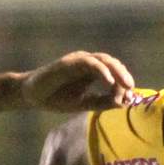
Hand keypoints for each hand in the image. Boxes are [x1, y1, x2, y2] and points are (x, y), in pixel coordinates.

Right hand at [21, 51, 137, 112]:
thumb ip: (101, 102)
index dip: (123, 83)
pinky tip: (108, 82)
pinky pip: (89, 63)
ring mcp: (77, 61)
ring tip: (125, 85)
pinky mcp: (68, 62)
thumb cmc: (56, 98)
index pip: (113, 72)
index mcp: (91, 72)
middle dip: (123, 75)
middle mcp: (86, 63)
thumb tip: (123, 103)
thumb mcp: (83, 104)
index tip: (129, 98)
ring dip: (116, 71)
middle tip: (132, 88)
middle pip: (111, 63)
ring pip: (103, 60)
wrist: (31, 96)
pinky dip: (101, 71)